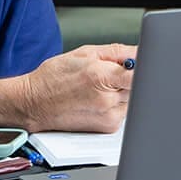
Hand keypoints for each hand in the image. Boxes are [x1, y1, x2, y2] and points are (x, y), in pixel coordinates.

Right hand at [19, 43, 135, 132]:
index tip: (144, 62)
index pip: (140, 73)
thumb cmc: (54, 77)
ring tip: (101, 88)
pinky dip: (118, 104)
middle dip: (131, 77)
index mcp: (101, 76)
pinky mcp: (108, 128)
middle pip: (140, 85)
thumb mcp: (85, 53)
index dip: (145, 66)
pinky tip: (99, 100)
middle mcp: (106, 99)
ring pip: (134, 99)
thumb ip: (117, 51)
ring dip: (125, 92)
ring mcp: (108, 116)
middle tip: (112, 74)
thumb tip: (140, 52)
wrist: (35, 104)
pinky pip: (125, 112)